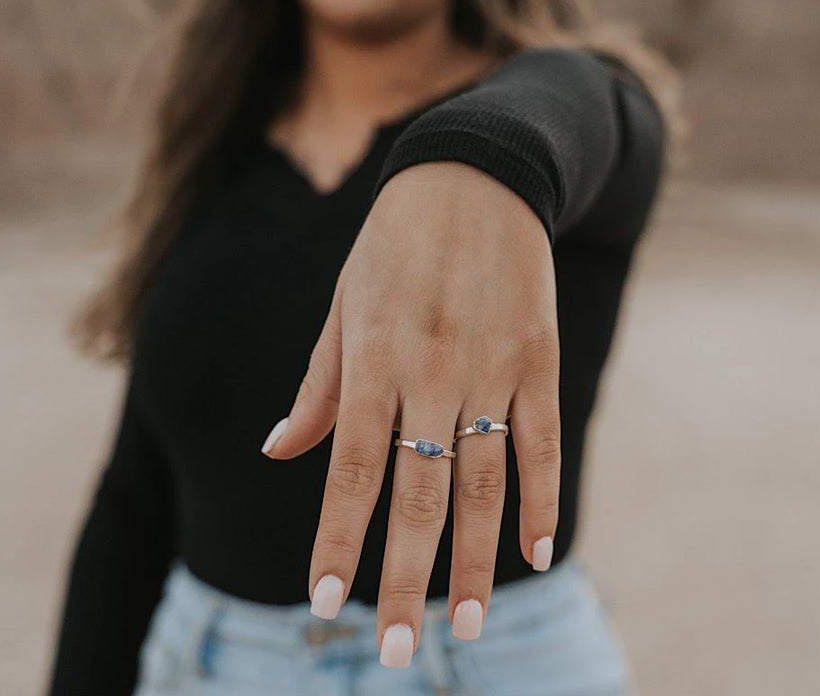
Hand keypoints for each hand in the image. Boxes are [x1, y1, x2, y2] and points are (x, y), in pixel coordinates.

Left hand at [262, 161, 559, 666]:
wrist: (477, 171)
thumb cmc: (394, 242)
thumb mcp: (343, 304)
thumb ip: (319, 384)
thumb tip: (277, 450)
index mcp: (373, 361)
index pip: (349, 470)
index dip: (338, 541)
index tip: (326, 606)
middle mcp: (432, 373)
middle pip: (419, 495)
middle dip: (405, 579)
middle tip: (399, 651)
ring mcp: (492, 369)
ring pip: (483, 483)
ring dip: (477, 561)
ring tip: (467, 627)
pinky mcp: (539, 360)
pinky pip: (543, 443)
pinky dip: (543, 500)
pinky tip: (538, 552)